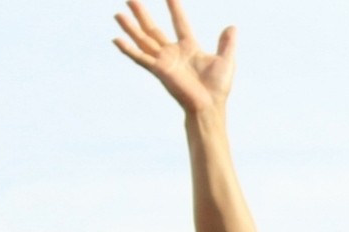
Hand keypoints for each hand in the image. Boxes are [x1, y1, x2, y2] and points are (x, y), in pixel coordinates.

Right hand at [113, 0, 235, 115]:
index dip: (175, 9)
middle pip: (153, 29)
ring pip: (142, 40)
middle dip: (142, 14)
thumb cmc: (217, 88)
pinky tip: (116, 40)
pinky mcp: (158, 70)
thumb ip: (227, 43)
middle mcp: (173, 53)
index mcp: (189, 47)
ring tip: (118, 14)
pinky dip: (128, 50)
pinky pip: (140, 58)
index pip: (179, 23)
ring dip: (130, 27)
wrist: (209, 105)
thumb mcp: (226, 60)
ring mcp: (163, 61)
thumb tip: (232, 27)